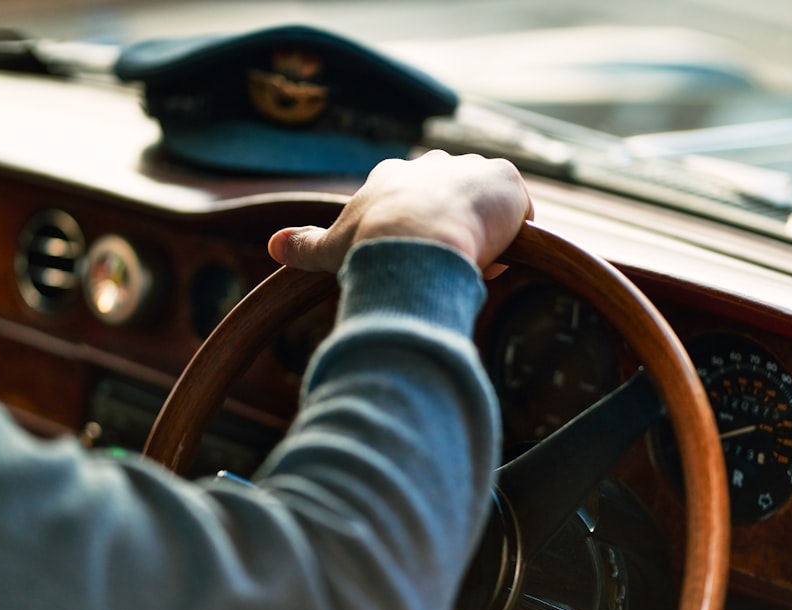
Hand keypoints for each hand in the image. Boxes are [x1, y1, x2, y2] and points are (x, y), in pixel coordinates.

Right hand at [268, 150, 532, 275]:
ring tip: (475, 264)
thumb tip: (273, 245)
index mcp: (392, 176)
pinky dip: (514, 234)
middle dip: (453, 230)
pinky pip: (518, 211)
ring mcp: (471, 167)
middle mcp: (432, 164)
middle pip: (452, 200)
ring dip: (486, 234)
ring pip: (486, 205)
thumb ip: (305, 244)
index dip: (419, 232)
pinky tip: (500, 256)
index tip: (419, 258)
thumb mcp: (330, 247)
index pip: (412, 202)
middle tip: (448, 263)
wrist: (415, 242)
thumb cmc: (370, 246)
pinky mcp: (507, 179)